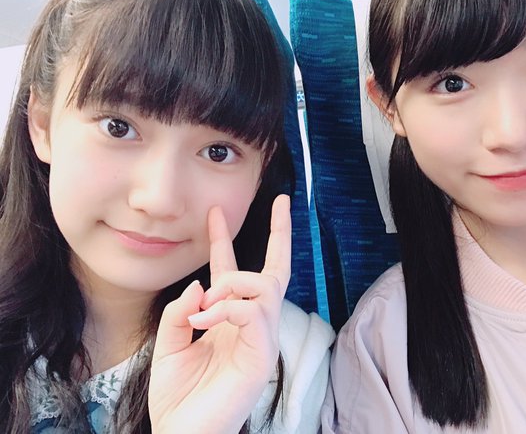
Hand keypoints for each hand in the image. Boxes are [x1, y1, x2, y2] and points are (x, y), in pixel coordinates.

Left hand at [148, 194, 290, 433]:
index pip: (233, 272)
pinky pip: (254, 312)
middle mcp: (250, 324)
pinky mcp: (263, 353)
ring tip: (206, 303)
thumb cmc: (179, 396)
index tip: (218, 211)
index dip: (225, 239)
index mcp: (227, 320)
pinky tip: (204, 320)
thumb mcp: (169, 344)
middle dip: (279, 233)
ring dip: (232, 283)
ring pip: (263, 284)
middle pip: (274, 270)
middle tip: (281, 202)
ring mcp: (261, 338)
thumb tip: (201, 283)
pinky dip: (227, 308)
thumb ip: (181, 311)